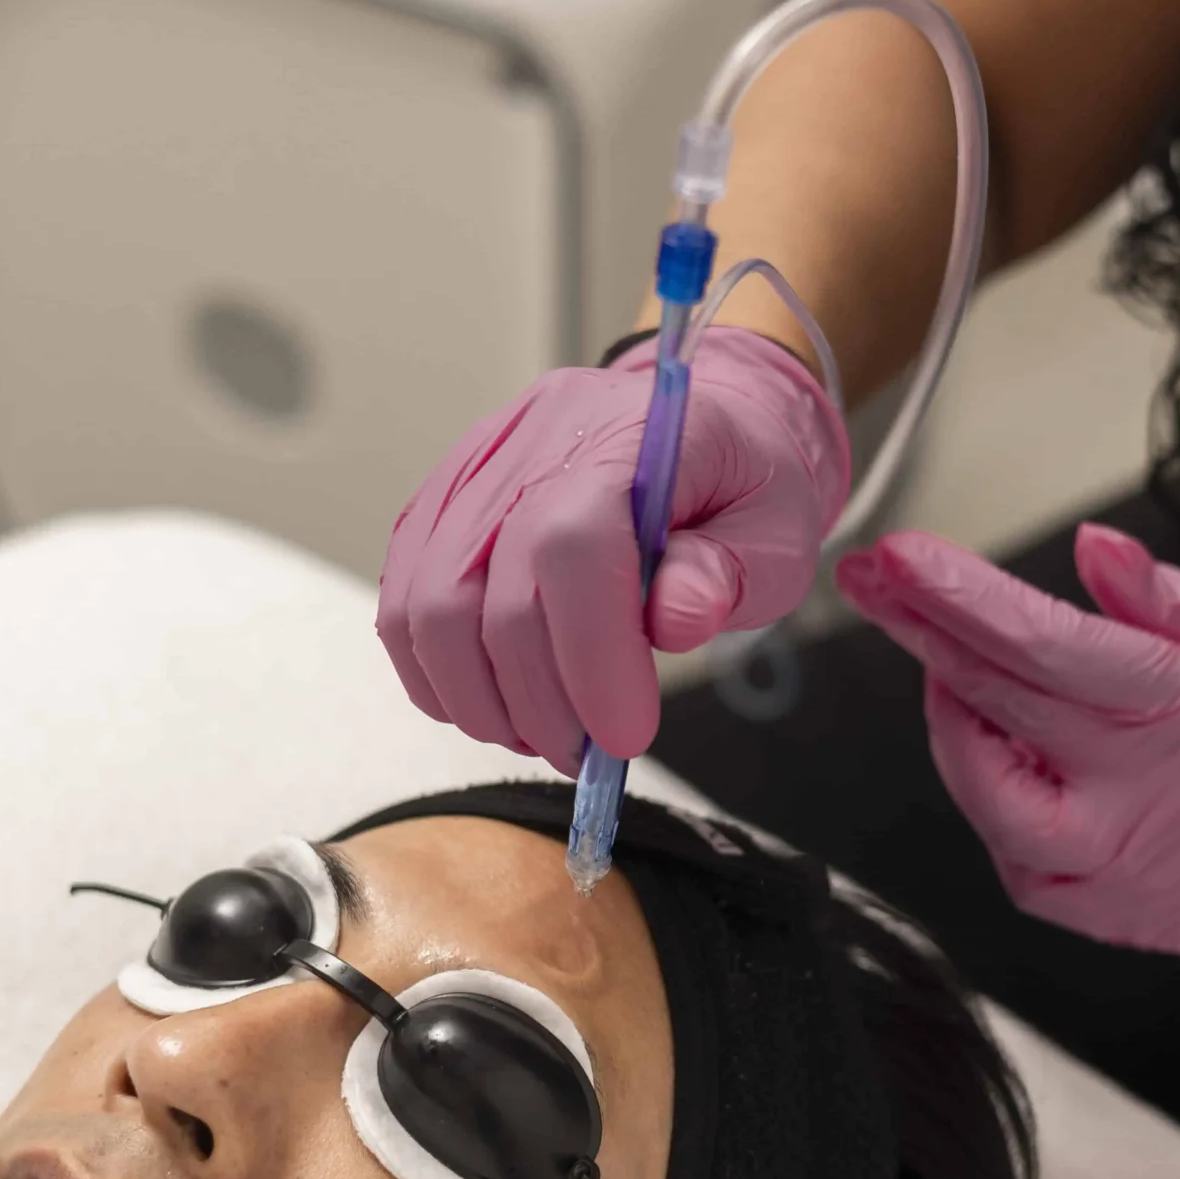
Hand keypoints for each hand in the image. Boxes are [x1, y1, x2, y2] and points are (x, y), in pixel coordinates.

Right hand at [379, 329, 848, 775]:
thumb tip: (677, 618)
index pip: (574, 548)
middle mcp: (531, 441)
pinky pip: (402, 605)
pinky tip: (497, 703)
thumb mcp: (777, 526)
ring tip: (542, 733)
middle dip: (538, 704)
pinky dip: (438, 676)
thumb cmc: (738, 483)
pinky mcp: (438, 507)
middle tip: (584, 754)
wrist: (695, 424)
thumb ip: (732, 572)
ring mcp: (470, 472)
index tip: (625, 737)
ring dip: (480, 701)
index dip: (591, 659)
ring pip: (427, 610)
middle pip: (488, 595)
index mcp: (625, 433)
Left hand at [836, 523, 1179, 977]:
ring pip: (982, 794)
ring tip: (953, 665)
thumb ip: (1172, 603)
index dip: (953, 594)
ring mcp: (1117, 867)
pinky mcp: (1115, 919)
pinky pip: (1018, 860)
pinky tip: (1011, 757)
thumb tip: (1089, 555)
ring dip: (952, 722)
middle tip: (874, 578)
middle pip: (987, 703)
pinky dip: (996, 803)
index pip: (1033, 642)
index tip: (896, 554)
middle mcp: (1133, 797)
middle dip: (918, 629)